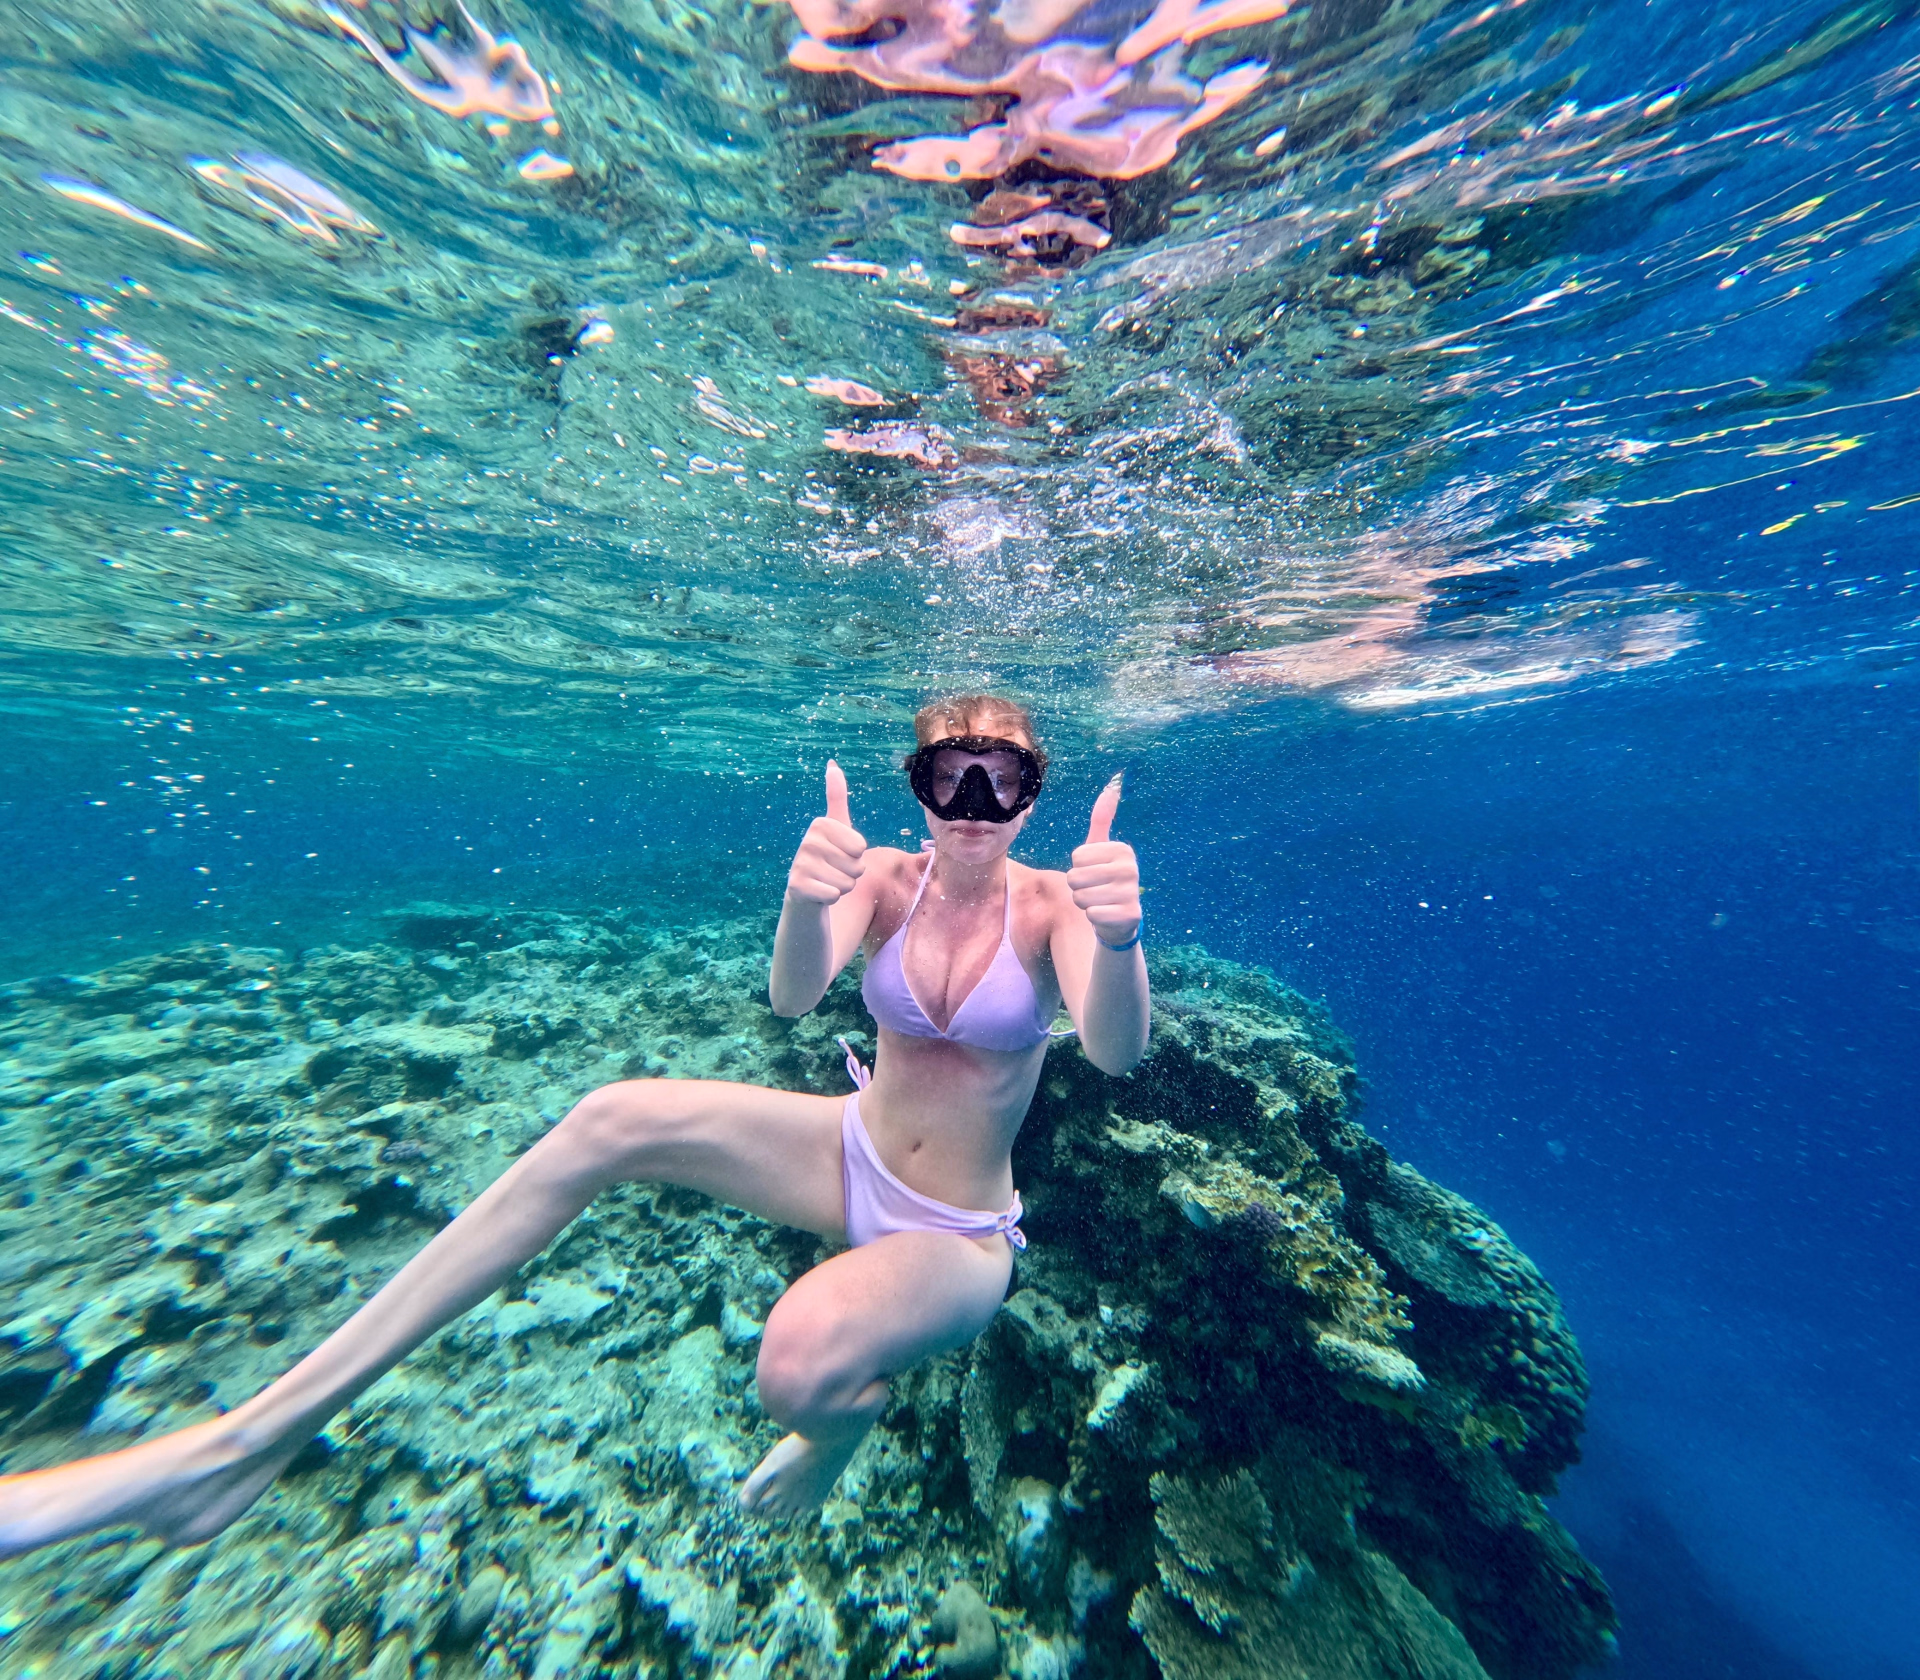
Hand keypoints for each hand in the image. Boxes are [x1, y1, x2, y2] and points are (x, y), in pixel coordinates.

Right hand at [786, 760, 866, 905]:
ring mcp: (800, 864)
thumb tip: (832, 763)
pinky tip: (819, 893)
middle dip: (851, 874)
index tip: (840, 854)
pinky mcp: (797, 887)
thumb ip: (836, 797)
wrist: (805, 893)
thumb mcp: (836, 827)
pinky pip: (834, 894)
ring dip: (842, 887)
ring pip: (847, 882)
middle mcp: (807, 841)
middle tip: (833, 871)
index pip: (861, 846)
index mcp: (820, 824)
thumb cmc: (828, 858)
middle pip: (856, 865)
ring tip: (826, 881)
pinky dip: (831, 898)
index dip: (857, 856)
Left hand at [1068, 774, 1141, 946]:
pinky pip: (1091, 913)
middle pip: (1075, 876)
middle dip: (1078, 887)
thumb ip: (1102, 819)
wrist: (1119, 920)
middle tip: (1095, 890)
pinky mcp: (1130, 915)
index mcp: (1122, 849)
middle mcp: (1131, 868)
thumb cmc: (1104, 880)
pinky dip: (1093, 917)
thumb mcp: (1101, 849)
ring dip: (1084, 903)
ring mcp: (1132, 892)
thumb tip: (1112, 785)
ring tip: (1099, 902)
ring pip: (1080, 896)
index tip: (1095, 872)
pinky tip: (1105, 916)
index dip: (1079, 867)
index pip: (1077, 856)